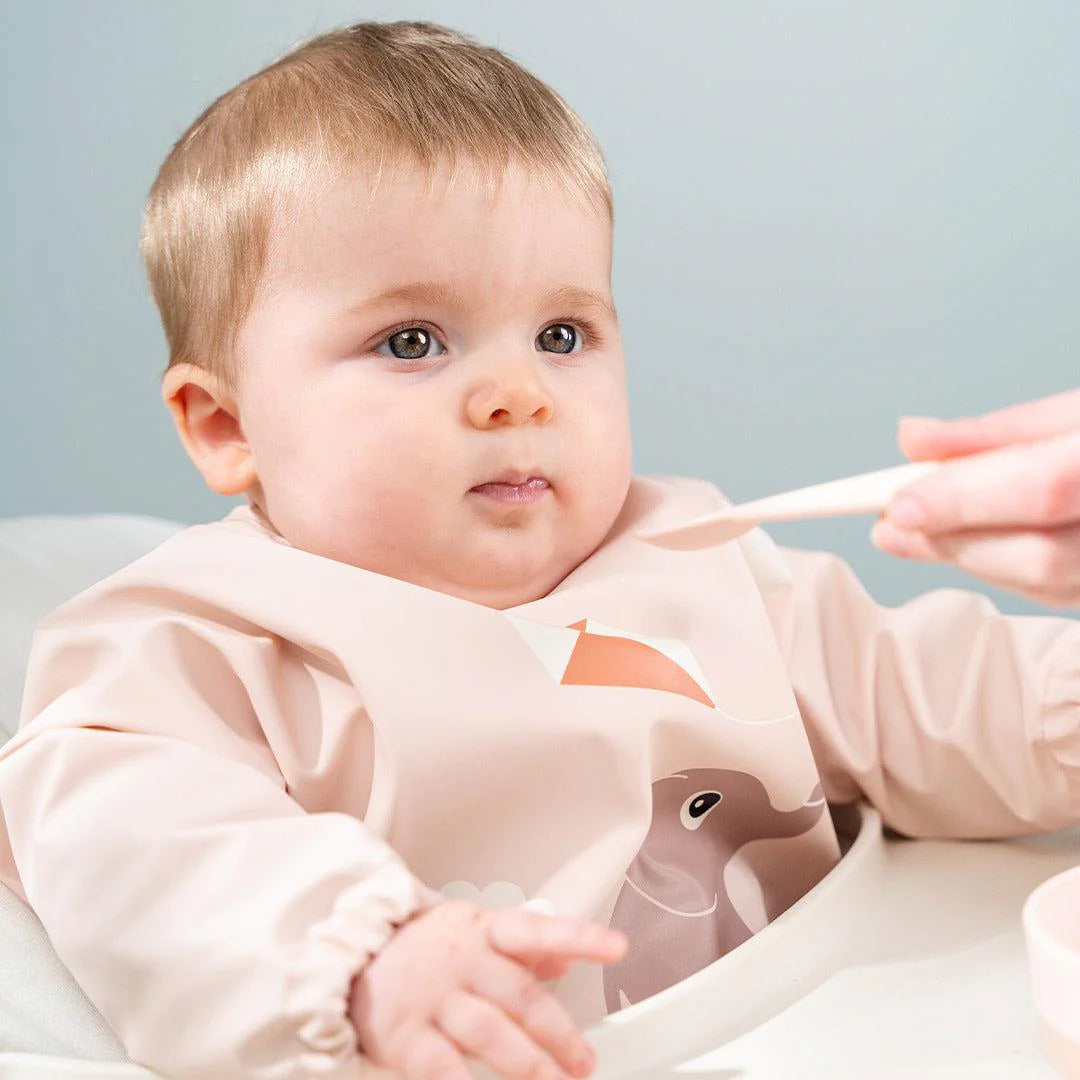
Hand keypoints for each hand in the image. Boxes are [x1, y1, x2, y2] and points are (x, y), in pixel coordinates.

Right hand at [349, 900, 626, 1079]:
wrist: (349, 955)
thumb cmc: (424, 948)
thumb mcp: (475, 933)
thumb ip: (524, 950)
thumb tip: (566, 960)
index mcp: (483, 931)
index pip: (537, 930)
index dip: (579, 937)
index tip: (617, 946)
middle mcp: (461, 961)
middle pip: (520, 997)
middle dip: (559, 1035)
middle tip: (585, 1064)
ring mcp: (433, 999)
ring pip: (489, 1034)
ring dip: (528, 1067)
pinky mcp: (405, 1037)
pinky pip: (442, 1069)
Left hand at [871, 390, 1079, 605]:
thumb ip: (996, 433)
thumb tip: (910, 439)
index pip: (1047, 486)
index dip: (966, 499)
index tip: (896, 504)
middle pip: (1041, 554)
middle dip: (955, 538)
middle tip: (890, 521)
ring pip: (1048, 583)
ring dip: (969, 558)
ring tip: (912, 533)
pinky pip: (1061, 593)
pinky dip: (1004, 570)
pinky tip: (971, 547)